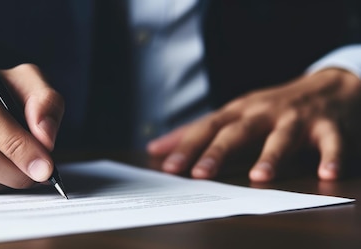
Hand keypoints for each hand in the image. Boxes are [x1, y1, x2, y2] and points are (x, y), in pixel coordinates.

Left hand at [147, 69, 360, 181]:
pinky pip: (330, 142)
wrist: (328, 85)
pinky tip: (325, 174)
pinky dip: (329, 157)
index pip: (207, 128)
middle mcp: (263, 112)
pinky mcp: (328, 126)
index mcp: (238, 111)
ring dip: (270, 156)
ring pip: (281, 137)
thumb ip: (196, 132)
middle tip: (200, 174)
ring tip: (258, 177)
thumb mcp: (234, 114)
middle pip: (237, 132)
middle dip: (217, 152)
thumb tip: (154, 148)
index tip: (168, 167)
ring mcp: (296, 118)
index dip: (187, 146)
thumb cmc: (270, 107)